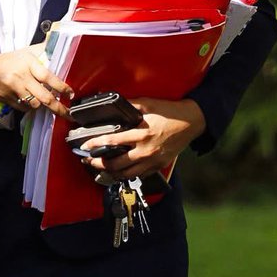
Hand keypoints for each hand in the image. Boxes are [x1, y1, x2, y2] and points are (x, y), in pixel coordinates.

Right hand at [0, 43, 72, 117]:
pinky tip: (30, 102)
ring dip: (42, 106)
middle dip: (58, 108)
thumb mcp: (25, 52)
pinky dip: (29, 107)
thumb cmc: (8, 61)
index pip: (48, 77)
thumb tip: (57, 42)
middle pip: (44, 97)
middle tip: (68, 113)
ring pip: (34, 105)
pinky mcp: (8, 100)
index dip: (61, 87)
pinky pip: (24, 108)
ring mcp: (14, 90)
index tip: (70, 93)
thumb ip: (42, 49)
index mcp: (28, 64)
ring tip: (47, 104)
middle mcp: (22, 77)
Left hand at [81, 97, 206, 179]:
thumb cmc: (170, 112)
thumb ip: (129, 105)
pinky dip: (126, 176)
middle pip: (116, 164)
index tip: (85, 146)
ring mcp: (152, 161)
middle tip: (88, 160)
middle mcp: (145, 150)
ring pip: (126, 175)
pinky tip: (119, 174)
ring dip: (110, 174)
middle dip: (99, 163)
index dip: (96, 144)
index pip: (112, 142)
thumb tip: (112, 100)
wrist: (192, 122)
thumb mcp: (148, 104)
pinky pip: (139, 176)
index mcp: (142, 134)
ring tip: (100, 170)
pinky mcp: (158, 166)